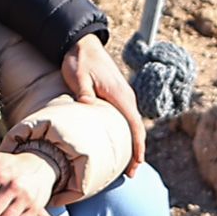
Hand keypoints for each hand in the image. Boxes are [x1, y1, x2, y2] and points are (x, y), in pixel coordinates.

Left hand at [63, 36, 149, 161]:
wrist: (82, 43)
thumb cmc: (80, 60)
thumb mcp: (78, 76)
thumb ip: (84, 91)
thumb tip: (87, 105)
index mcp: (120, 96)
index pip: (134, 125)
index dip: (138, 146)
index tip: (137, 163)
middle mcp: (126, 97)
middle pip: (136, 129)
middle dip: (137, 151)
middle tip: (131, 173)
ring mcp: (123, 96)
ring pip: (132, 124)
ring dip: (132, 143)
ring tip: (127, 164)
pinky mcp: (116, 95)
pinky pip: (125, 118)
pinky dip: (126, 132)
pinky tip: (118, 142)